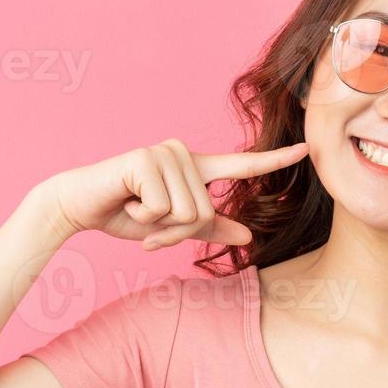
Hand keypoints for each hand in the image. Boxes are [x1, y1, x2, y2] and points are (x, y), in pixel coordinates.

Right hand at [44, 139, 308, 248]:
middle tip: (148, 219)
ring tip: (137, 208)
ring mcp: (165, 153)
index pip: (242, 165)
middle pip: (205, 212)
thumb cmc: (127, 213)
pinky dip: (143, 217)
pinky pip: (164, 208)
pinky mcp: (146, 160)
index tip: (307, 150)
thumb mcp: (173, 228)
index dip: (275, 161)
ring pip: (187, 212)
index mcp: (195, 167)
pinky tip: (127, 200)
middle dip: (175, 230)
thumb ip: (210, 228)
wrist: (80, 205)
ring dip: (159, 225)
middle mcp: (184, 153)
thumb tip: (249, 237)